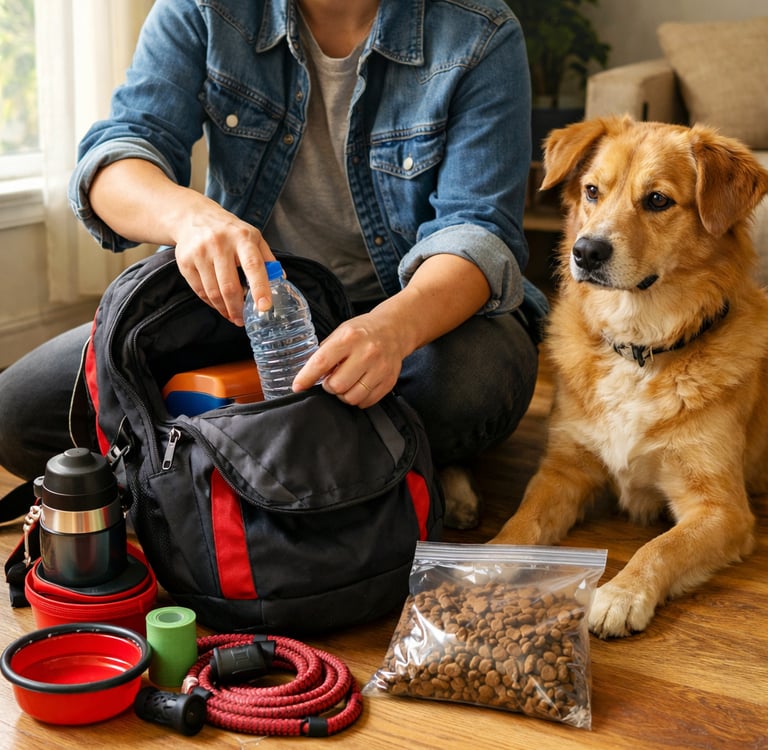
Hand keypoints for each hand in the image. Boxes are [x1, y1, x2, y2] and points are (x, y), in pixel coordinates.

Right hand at [89, 159, 275, 324]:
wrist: (194, 217)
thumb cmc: (230, 231)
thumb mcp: (253, 237)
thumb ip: (267, 258)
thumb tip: (281, 280)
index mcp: (242, 238)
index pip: (253, 266)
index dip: (260, 288)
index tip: (264, 307)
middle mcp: (220, 243)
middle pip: (230, 286)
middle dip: (238, 308)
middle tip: (243, 320)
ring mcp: (200, 252)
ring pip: (213, 292)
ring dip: (224, 309)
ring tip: (232, 316)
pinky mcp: (185, 262)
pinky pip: (200, 291)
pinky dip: (211, 303)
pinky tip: (219, 305)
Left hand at [292, 308, 407, 407]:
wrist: (394, 330)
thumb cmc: (363, 332)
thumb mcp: (340, 333)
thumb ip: (325, 353)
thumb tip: (308, 375)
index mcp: (349, 338)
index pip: (322, 362)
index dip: (306, 378)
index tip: (298, 387)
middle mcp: (367, 353)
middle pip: (337, 385)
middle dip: (329, 386)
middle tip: (332, 379)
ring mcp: (380, 368)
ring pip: (352, 397)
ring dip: (343, 395)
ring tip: (345, 383)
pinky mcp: (389, 381)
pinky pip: (366, 402)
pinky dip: (358, 399)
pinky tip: (358, 386)